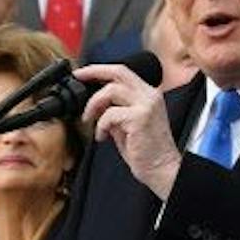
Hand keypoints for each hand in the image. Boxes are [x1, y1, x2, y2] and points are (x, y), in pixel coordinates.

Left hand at [80, 61, 183, 198]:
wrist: (162, 170)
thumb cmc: (146, 152)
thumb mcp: (127, 125)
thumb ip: (115, 111)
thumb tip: (96, 104)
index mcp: (149, 95)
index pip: (122, 72)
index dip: (100, 70)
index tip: (82, 74)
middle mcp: (150, 96)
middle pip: (118, 72)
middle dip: (93, 72)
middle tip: (78, 78)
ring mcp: (146, 105)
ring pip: (111, 90)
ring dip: (93, 104)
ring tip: (89, 120)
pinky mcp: (140, 118)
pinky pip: (110, 114)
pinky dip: (100, 125)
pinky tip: (102, 137)